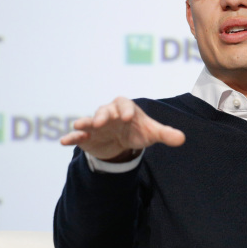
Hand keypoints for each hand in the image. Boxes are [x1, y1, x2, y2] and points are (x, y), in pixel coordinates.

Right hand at [60, 97, 185, 160]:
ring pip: (89, 120)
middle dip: (103, 114)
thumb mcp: (152, 133)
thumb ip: (165, 134)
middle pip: (105, 110)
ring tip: (79, 126)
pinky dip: (72, 137)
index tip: (127, 117)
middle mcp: (109, 113)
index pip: (125, 105)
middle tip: (102, 120)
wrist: (123, 142)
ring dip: (84, 123)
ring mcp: (96, 124)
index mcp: (126, 108)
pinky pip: (78, 136)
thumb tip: (182, 138)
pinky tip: (64, 141)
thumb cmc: (138, 131)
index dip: (126, 110)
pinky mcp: (87, 136)